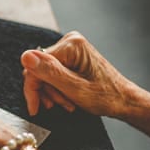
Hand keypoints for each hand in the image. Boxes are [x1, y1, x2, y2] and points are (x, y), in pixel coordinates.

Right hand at [20, 31, 134, 116]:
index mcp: (71, 45)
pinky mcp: (72, 56)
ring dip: (52, 92)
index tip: (35, 108)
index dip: (32, 88)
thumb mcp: (75, 89)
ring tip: (66, 105)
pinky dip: (57, 89)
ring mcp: (71, 48)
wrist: (124, 100)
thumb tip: (25, 57)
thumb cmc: (106, 97)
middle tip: (57, 106)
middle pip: (39, 68)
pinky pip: (53, 73)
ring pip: (45, 72)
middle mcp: (70, 41)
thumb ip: (50, 73)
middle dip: (46, 90)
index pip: (35, 64)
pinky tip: (67, 99)